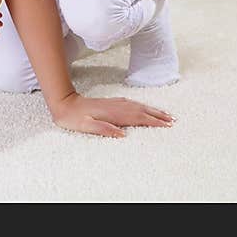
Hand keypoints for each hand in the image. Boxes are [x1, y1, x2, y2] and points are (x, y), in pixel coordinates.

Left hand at [49, 92, 174, 137]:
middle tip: (173, 120)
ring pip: (137, 105)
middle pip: (141, 110)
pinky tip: (143, 107)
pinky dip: (141, 106)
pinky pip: (130, 103)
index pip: (138, 117)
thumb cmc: (73, 118)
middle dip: (158, 115)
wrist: (63, 102)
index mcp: (113, 114)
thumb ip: (104, 129)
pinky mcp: (110, 102)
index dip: (153, 121)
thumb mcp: (86, 126)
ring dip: (152, 109)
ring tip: (164, 114)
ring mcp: (113, 103)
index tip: (167, 125)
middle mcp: (116, 107)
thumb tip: (122, 134)